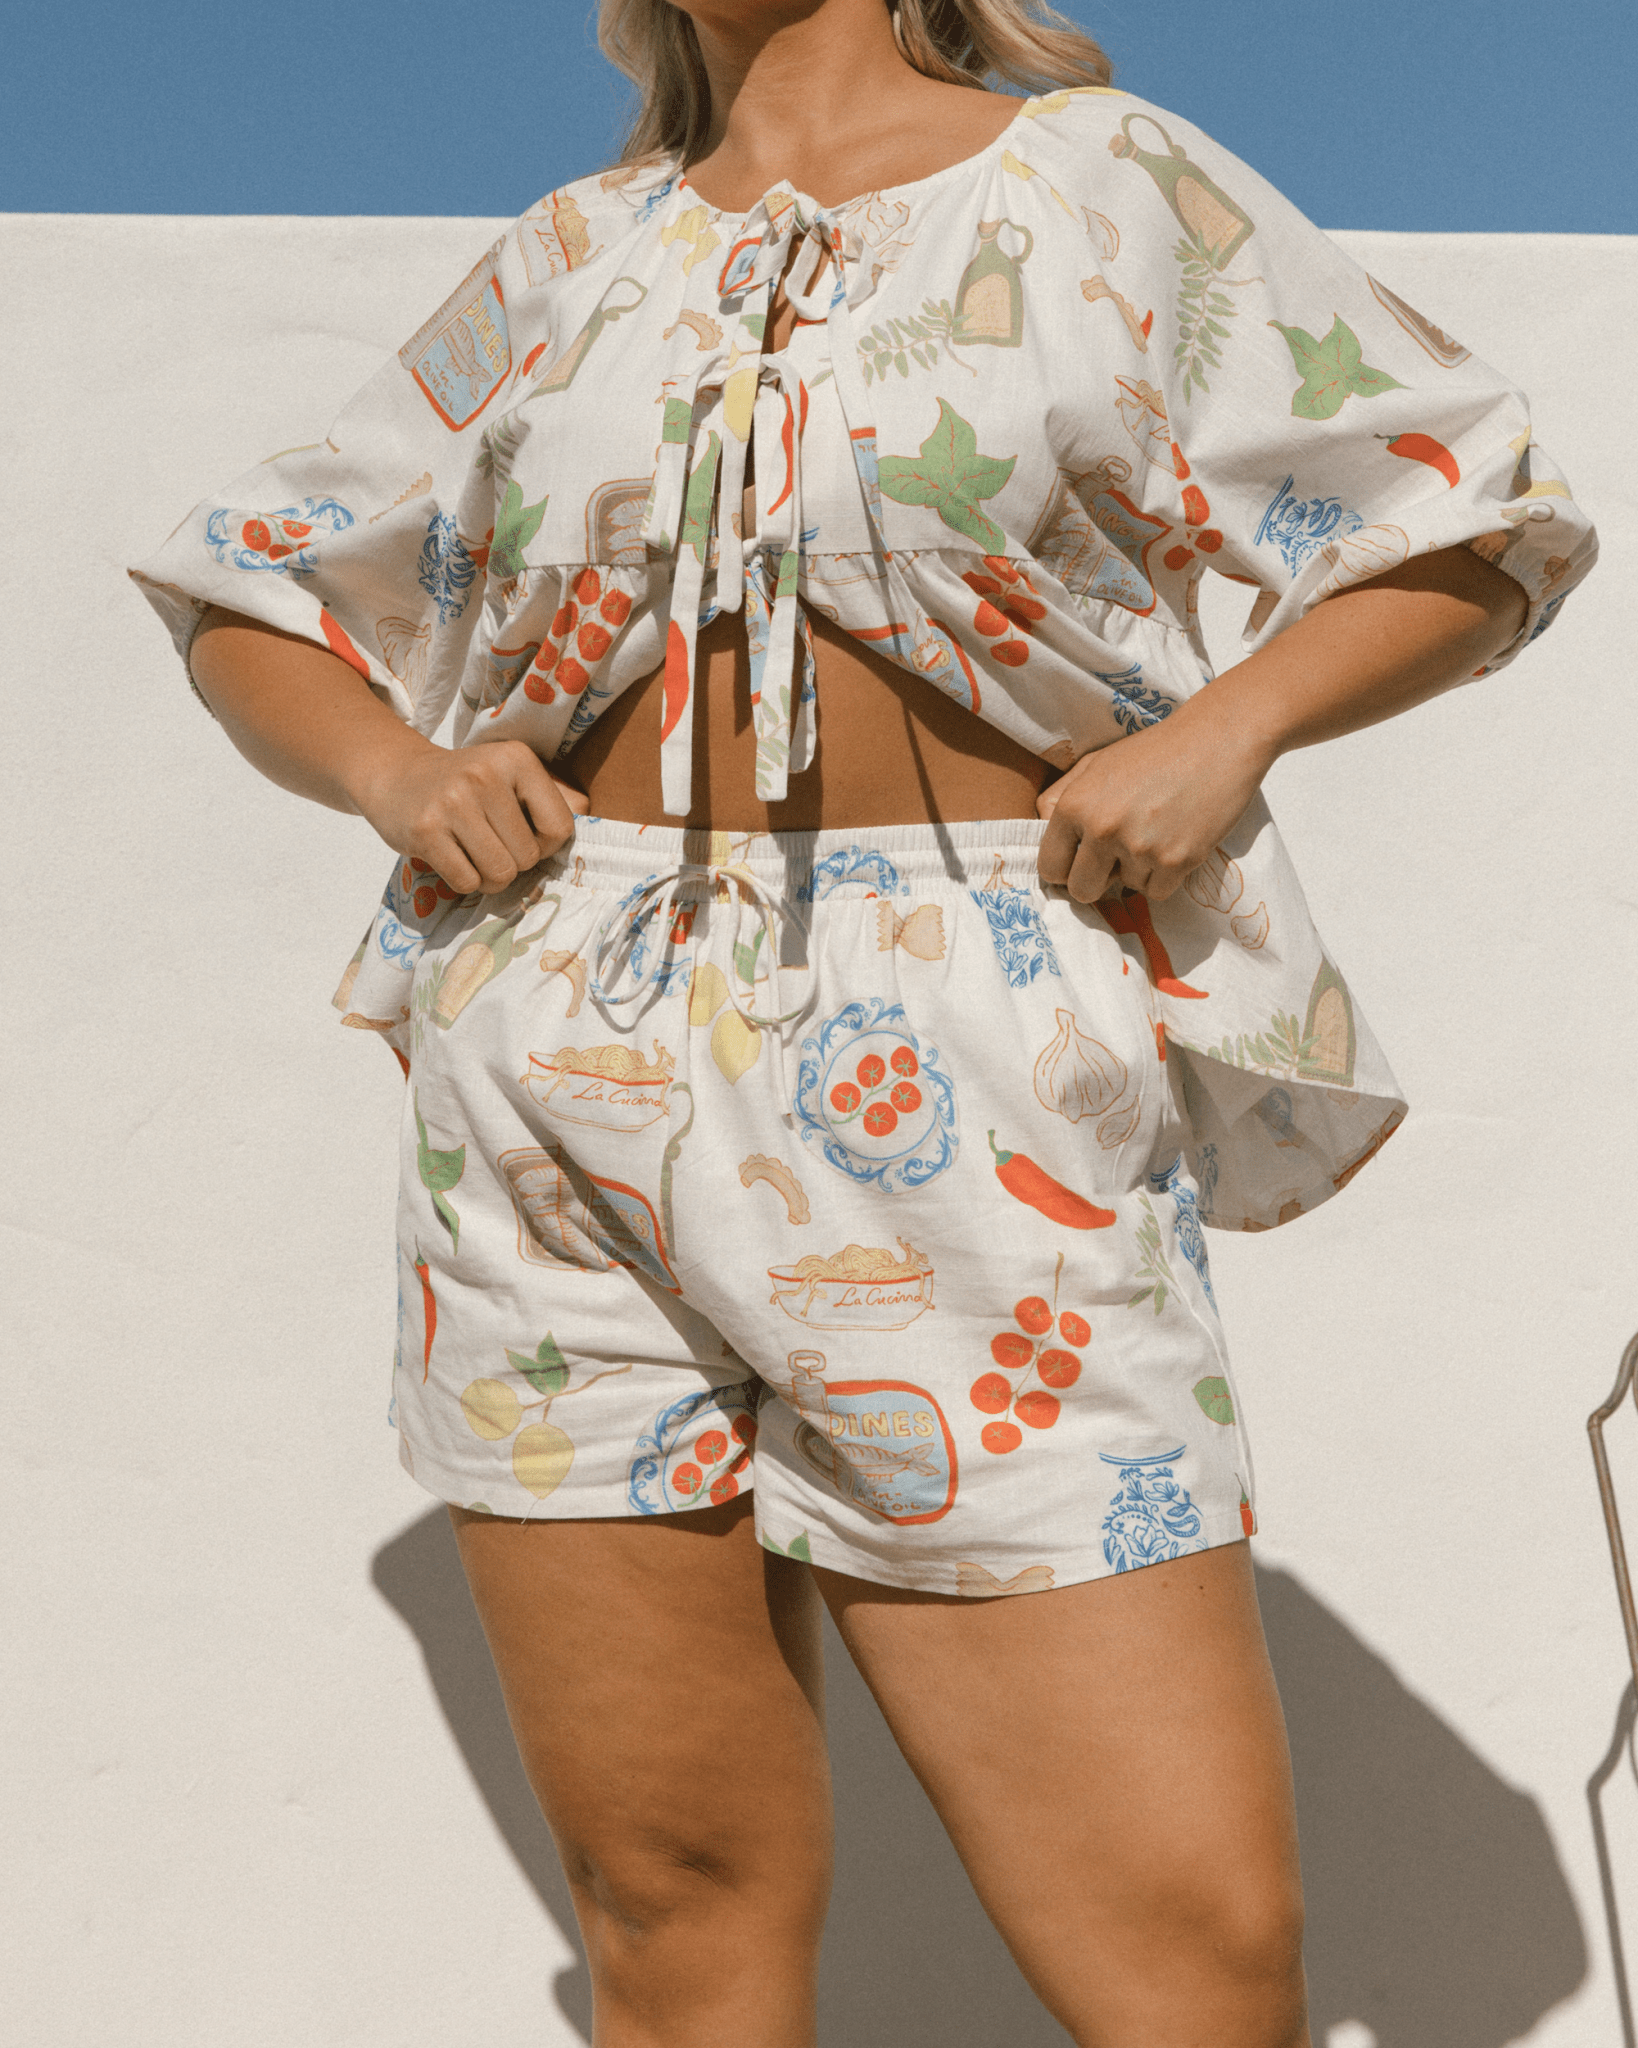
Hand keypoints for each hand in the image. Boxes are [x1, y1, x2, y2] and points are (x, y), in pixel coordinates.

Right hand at [351, 737, 589, 894]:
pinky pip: (467, 882)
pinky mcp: (425, 830)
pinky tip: (451, 858)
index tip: (522, 834)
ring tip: (472, 854)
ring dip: (489, 877)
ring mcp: (452, 801)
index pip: (560, 828)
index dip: (545, 845)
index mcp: (517, 759)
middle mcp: (485, 774)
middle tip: (488, 842)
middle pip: (528, 857)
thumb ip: (556, 797)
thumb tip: (592, 815)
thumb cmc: (467, 784)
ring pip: (500, 873)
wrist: (397, 776)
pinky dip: (464, 881)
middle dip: (513, 862)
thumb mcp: (512, 776)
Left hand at [1036, 696, 1269, 903]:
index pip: (1050, 867)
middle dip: (1095, 882)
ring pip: (1126, 889)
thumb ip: (1061, 796)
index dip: (1064, 868)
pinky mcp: (1177, 862)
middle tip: (1114, 861)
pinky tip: (1174, 840)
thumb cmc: (1154, 750)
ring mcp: (1141, 848)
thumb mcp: (1096, 763)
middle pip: (1082, 891)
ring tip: (1156, 831)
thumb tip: (1039, 828)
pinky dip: (1165, 876)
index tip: (1078, 863)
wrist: (1219, 739)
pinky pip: (1157, 892)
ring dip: (1137, 870)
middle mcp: (1103, 830)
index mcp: (1075, 805)